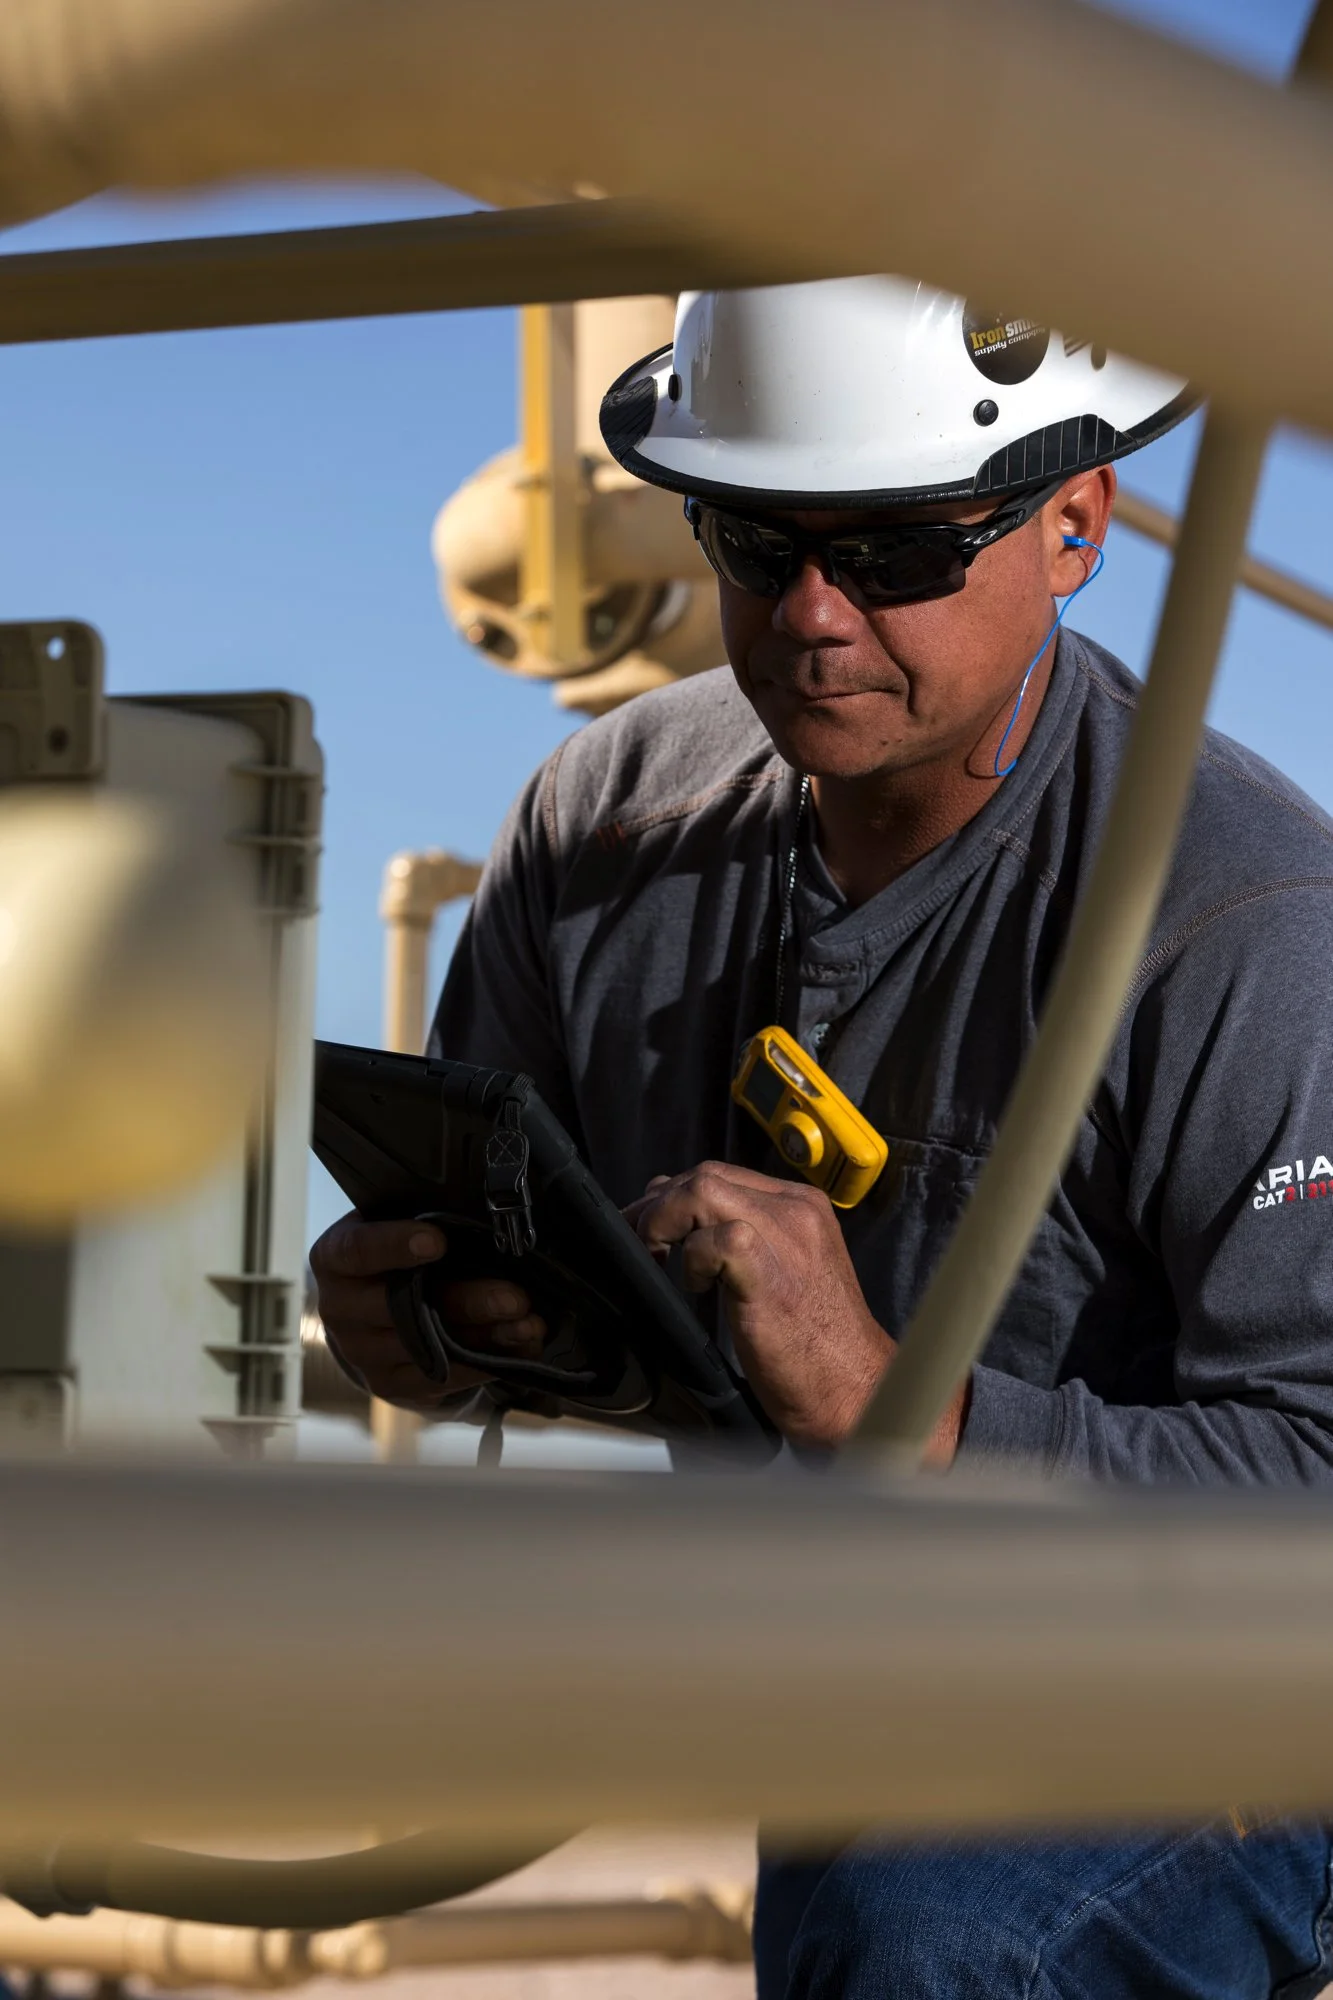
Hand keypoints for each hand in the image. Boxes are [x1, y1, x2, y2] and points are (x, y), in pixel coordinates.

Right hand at [309, 1212, 545, 1409]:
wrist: (368, 1318)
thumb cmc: (391, 1258)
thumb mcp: (396, 1229)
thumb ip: (425, 1222)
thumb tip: (490, 1216)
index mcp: (336, 1258)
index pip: (357, 1250)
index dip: (395, 1245)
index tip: (438, 1241)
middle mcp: (340, 1309)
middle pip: (404, 1307)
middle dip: (467, 1301)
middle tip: (516, 1297)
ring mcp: (362, 1353)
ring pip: (429, 1347)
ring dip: (487, 1336)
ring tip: (530, 1325)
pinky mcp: (389, 1385)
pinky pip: (441, 1377)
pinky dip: (486, 1363)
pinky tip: (520, 1347)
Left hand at [625, 1163, 965, 1460]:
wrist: (853, 1388)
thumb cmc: (812, 1342)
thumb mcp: (779, 1271)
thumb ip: (737, 1238)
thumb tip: (675, 1218)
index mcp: (801, 1206)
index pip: (722, 1175)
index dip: (674, 1197)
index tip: (650, 1226)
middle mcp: (796, 1211)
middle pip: (706, 1174)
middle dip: (659, 1207)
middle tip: (642, 1244)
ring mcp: (787, 1237)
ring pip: (703, 1189)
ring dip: (665, 1223)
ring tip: (662, 1261)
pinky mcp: (771, 1273)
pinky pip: (715, 1239)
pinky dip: (692, 1259)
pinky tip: (699, 1289)